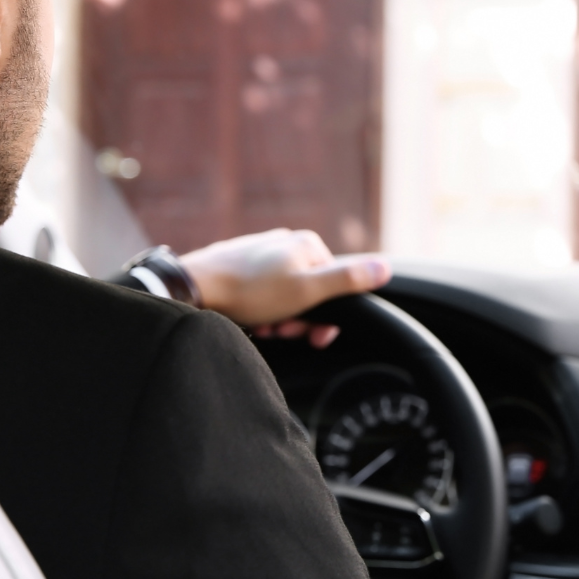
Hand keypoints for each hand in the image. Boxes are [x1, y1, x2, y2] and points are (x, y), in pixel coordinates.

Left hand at [180, 228, 390, 347]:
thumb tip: (385, 267)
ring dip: (278, 319)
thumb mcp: (307, 291)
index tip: (311, 336)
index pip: (335, 286)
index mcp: (307, 244)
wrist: (194, 288)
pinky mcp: (239, 265)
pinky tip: (247, 320)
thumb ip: (347, 280)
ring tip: (261, 326)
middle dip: (298, 319)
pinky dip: (258, 311)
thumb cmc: (250, 291)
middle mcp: (285, 243)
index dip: (325, 317)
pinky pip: (260, 294)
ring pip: (284, 296)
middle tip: (280, 330)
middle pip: (309, 292)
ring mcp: (260, 253)